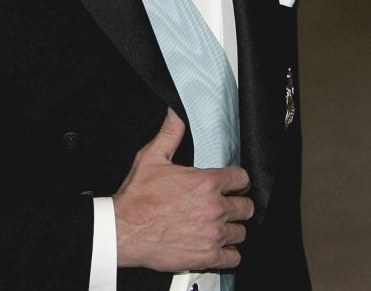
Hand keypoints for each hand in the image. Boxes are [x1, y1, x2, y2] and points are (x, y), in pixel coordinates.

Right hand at [113, 109, 252, 271]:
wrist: (123, 230)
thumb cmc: (136, 197)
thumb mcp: (151, 158)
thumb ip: (170, 133)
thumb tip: (175, 113)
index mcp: (205, 183)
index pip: (242, 178)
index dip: (236, 181)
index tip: (230, 185)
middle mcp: (214, 208)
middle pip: (247, 207)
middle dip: (236, 205)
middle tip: (222, 206)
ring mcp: (213, 234)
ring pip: (242, 232)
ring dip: (231, 229)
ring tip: (216, 226)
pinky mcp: (209, 256)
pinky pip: (234, 257)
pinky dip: (228, 253)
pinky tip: (216, 245)